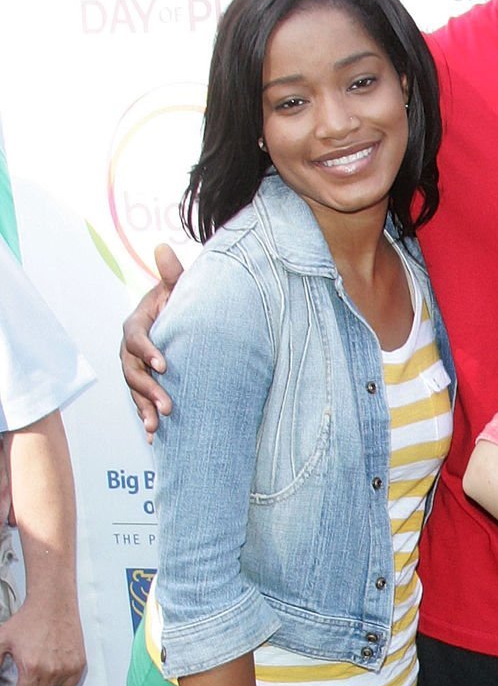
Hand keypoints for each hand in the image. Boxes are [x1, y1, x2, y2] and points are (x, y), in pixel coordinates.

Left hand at [0, 595, 84, 685]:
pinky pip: (70, 684)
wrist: (52, 605)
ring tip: (42, 668)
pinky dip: (63, 680)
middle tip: (27, 679)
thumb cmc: (30, 620)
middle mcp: (51, 670)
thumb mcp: (2, 640)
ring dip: (47, 684)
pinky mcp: (79, 663)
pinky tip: (55, 668)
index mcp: (31, 667)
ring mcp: (67, 668)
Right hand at [121, 242, 185, 436]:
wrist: (180, 321)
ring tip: (157, 426)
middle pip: (131, 370)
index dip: (147, 351)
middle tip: (168, 405)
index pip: (136, 338)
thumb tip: (163, 247)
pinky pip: (140, 403)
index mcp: (136, 324)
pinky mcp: (142, 383)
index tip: (165, 365)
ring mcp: (134, 368)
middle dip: (148, 389)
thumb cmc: (180, 303)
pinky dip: (146, 418)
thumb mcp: (177, 288)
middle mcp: (129, 349)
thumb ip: (172, 273)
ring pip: (133, 390)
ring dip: (144, 409)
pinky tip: (153, 438)